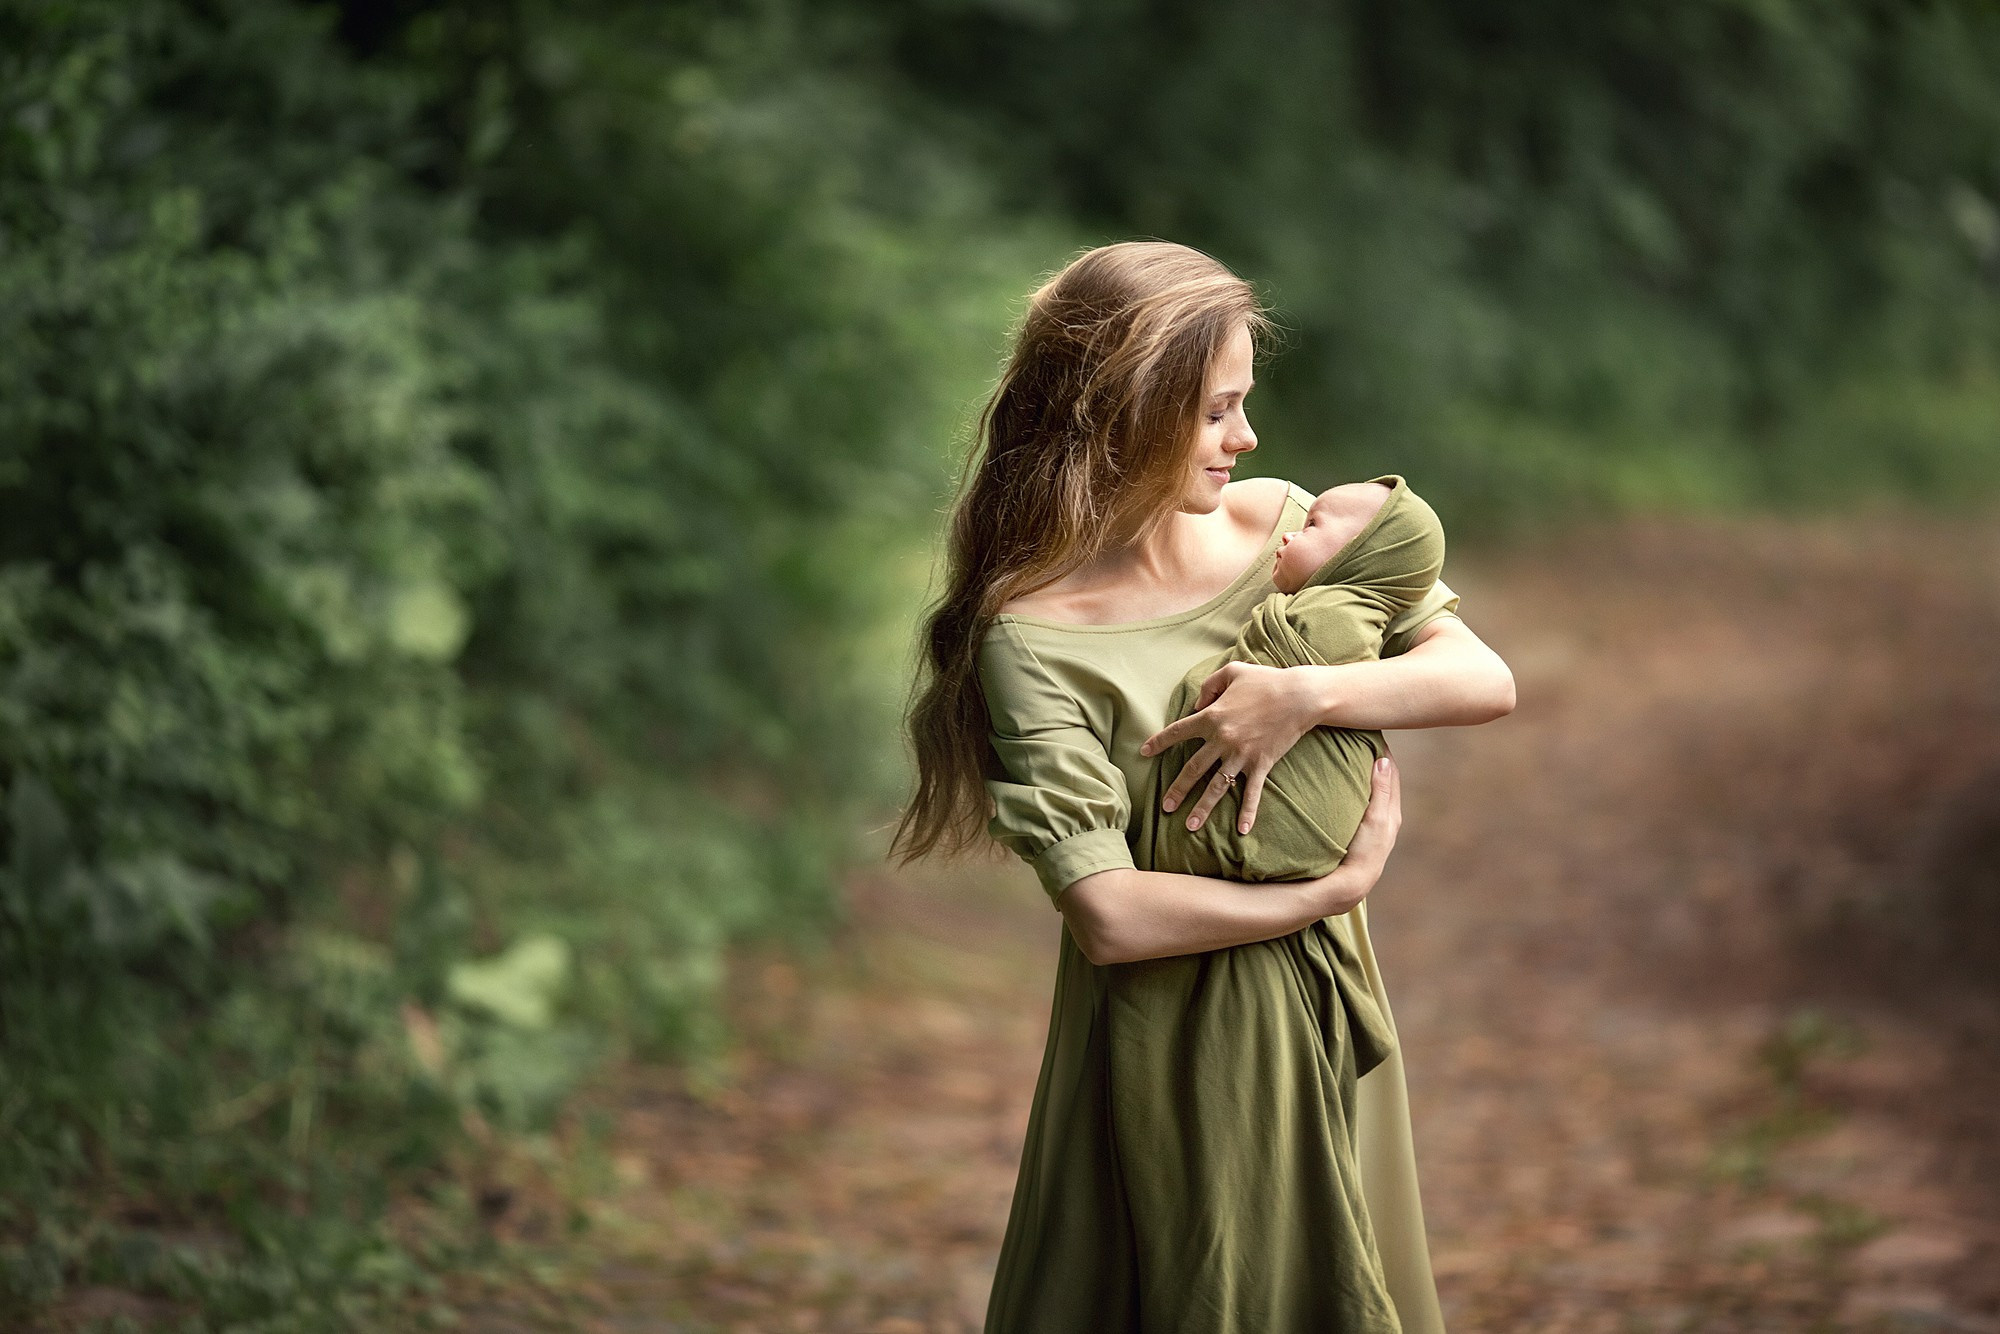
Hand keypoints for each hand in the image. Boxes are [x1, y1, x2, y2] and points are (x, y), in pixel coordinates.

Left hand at [1138, 661, 1324, 833]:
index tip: (1143, 752)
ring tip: (1190, 826)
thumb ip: (1209, 685)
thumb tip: (1197, 704)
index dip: (1158, 742)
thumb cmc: (1266, 680)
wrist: (1300, 695)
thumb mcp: (1232, 672)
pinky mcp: (1262, 764)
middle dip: (1177, 789)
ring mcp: (1242, 754)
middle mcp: (1223, 739)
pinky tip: (1242, 830)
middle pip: (1193, 768)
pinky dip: (1248, 811)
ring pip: (1217, 786)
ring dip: (1203, 807)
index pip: (1178, 731)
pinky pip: (1252, 792)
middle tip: (1165, 807)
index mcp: (1212, 716)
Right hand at [1310, 752, 1401, 914]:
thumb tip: (1384, 760)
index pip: (1391, 773)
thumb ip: (1382, 791)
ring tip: (1349, 754)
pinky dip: (1356, 786)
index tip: (1371, 733)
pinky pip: (1360, 800)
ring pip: (1371, 790)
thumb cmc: (1365, 850)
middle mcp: (1385, 817)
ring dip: (1363, 773)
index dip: (1382, 753)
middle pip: (1382, 780)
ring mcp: (1371, 824)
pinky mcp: (1360, 830)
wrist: (1350, 882)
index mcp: (1392, 812)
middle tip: (1358, 738)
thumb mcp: (1376, 819)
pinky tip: (1341, 783)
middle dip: (1374, 759)